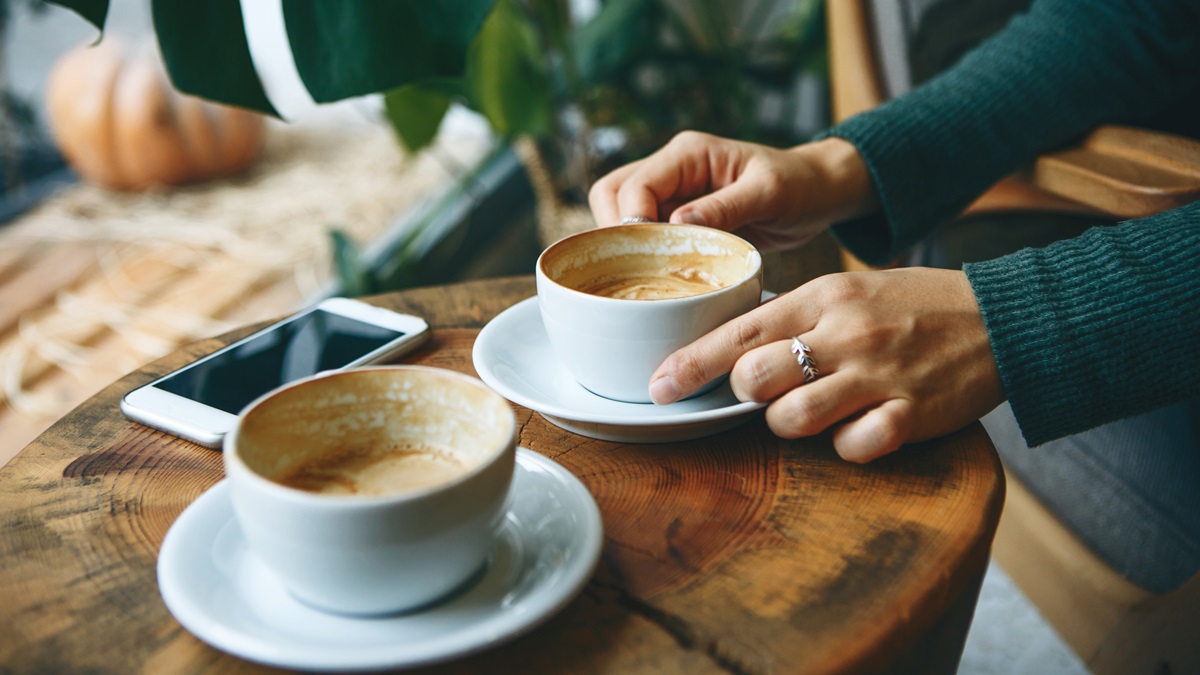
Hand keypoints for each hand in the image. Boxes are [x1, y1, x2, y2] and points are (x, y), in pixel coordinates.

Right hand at [588, 131, 877, 251]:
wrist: (816, 193)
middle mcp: (671, 168)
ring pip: (619, 215)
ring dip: (624, 246)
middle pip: (611, 195)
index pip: (635, 185)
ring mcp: (671, 193)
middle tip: (635, 273)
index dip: (630, 222)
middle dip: (614, 233)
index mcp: (688, 153)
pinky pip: (643, 235)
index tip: (646, 258)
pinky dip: (642, 256)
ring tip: (644, 279)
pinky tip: (658, 281)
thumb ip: (725, 207)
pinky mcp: (676, 217)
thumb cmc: (799, 185)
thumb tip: (677, 224)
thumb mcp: (769, 193)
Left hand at [648, 268, 1005, 461]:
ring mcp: (878, 375)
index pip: (739, 331)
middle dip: (746, 394)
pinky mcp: (911, 414)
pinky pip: (851, 448)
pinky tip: (860, 427)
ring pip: (793, 418)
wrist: (1000, 317)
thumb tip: (731, 348)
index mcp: (823, 297)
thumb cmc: (912, 305)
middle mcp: (845, 334)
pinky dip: (845, 446)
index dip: (691, 364)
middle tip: (763, 392)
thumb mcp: (848, 290)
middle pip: (755, 378)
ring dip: (789, 424)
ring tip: (812, 409)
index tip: (658, 387)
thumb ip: (794, 315)